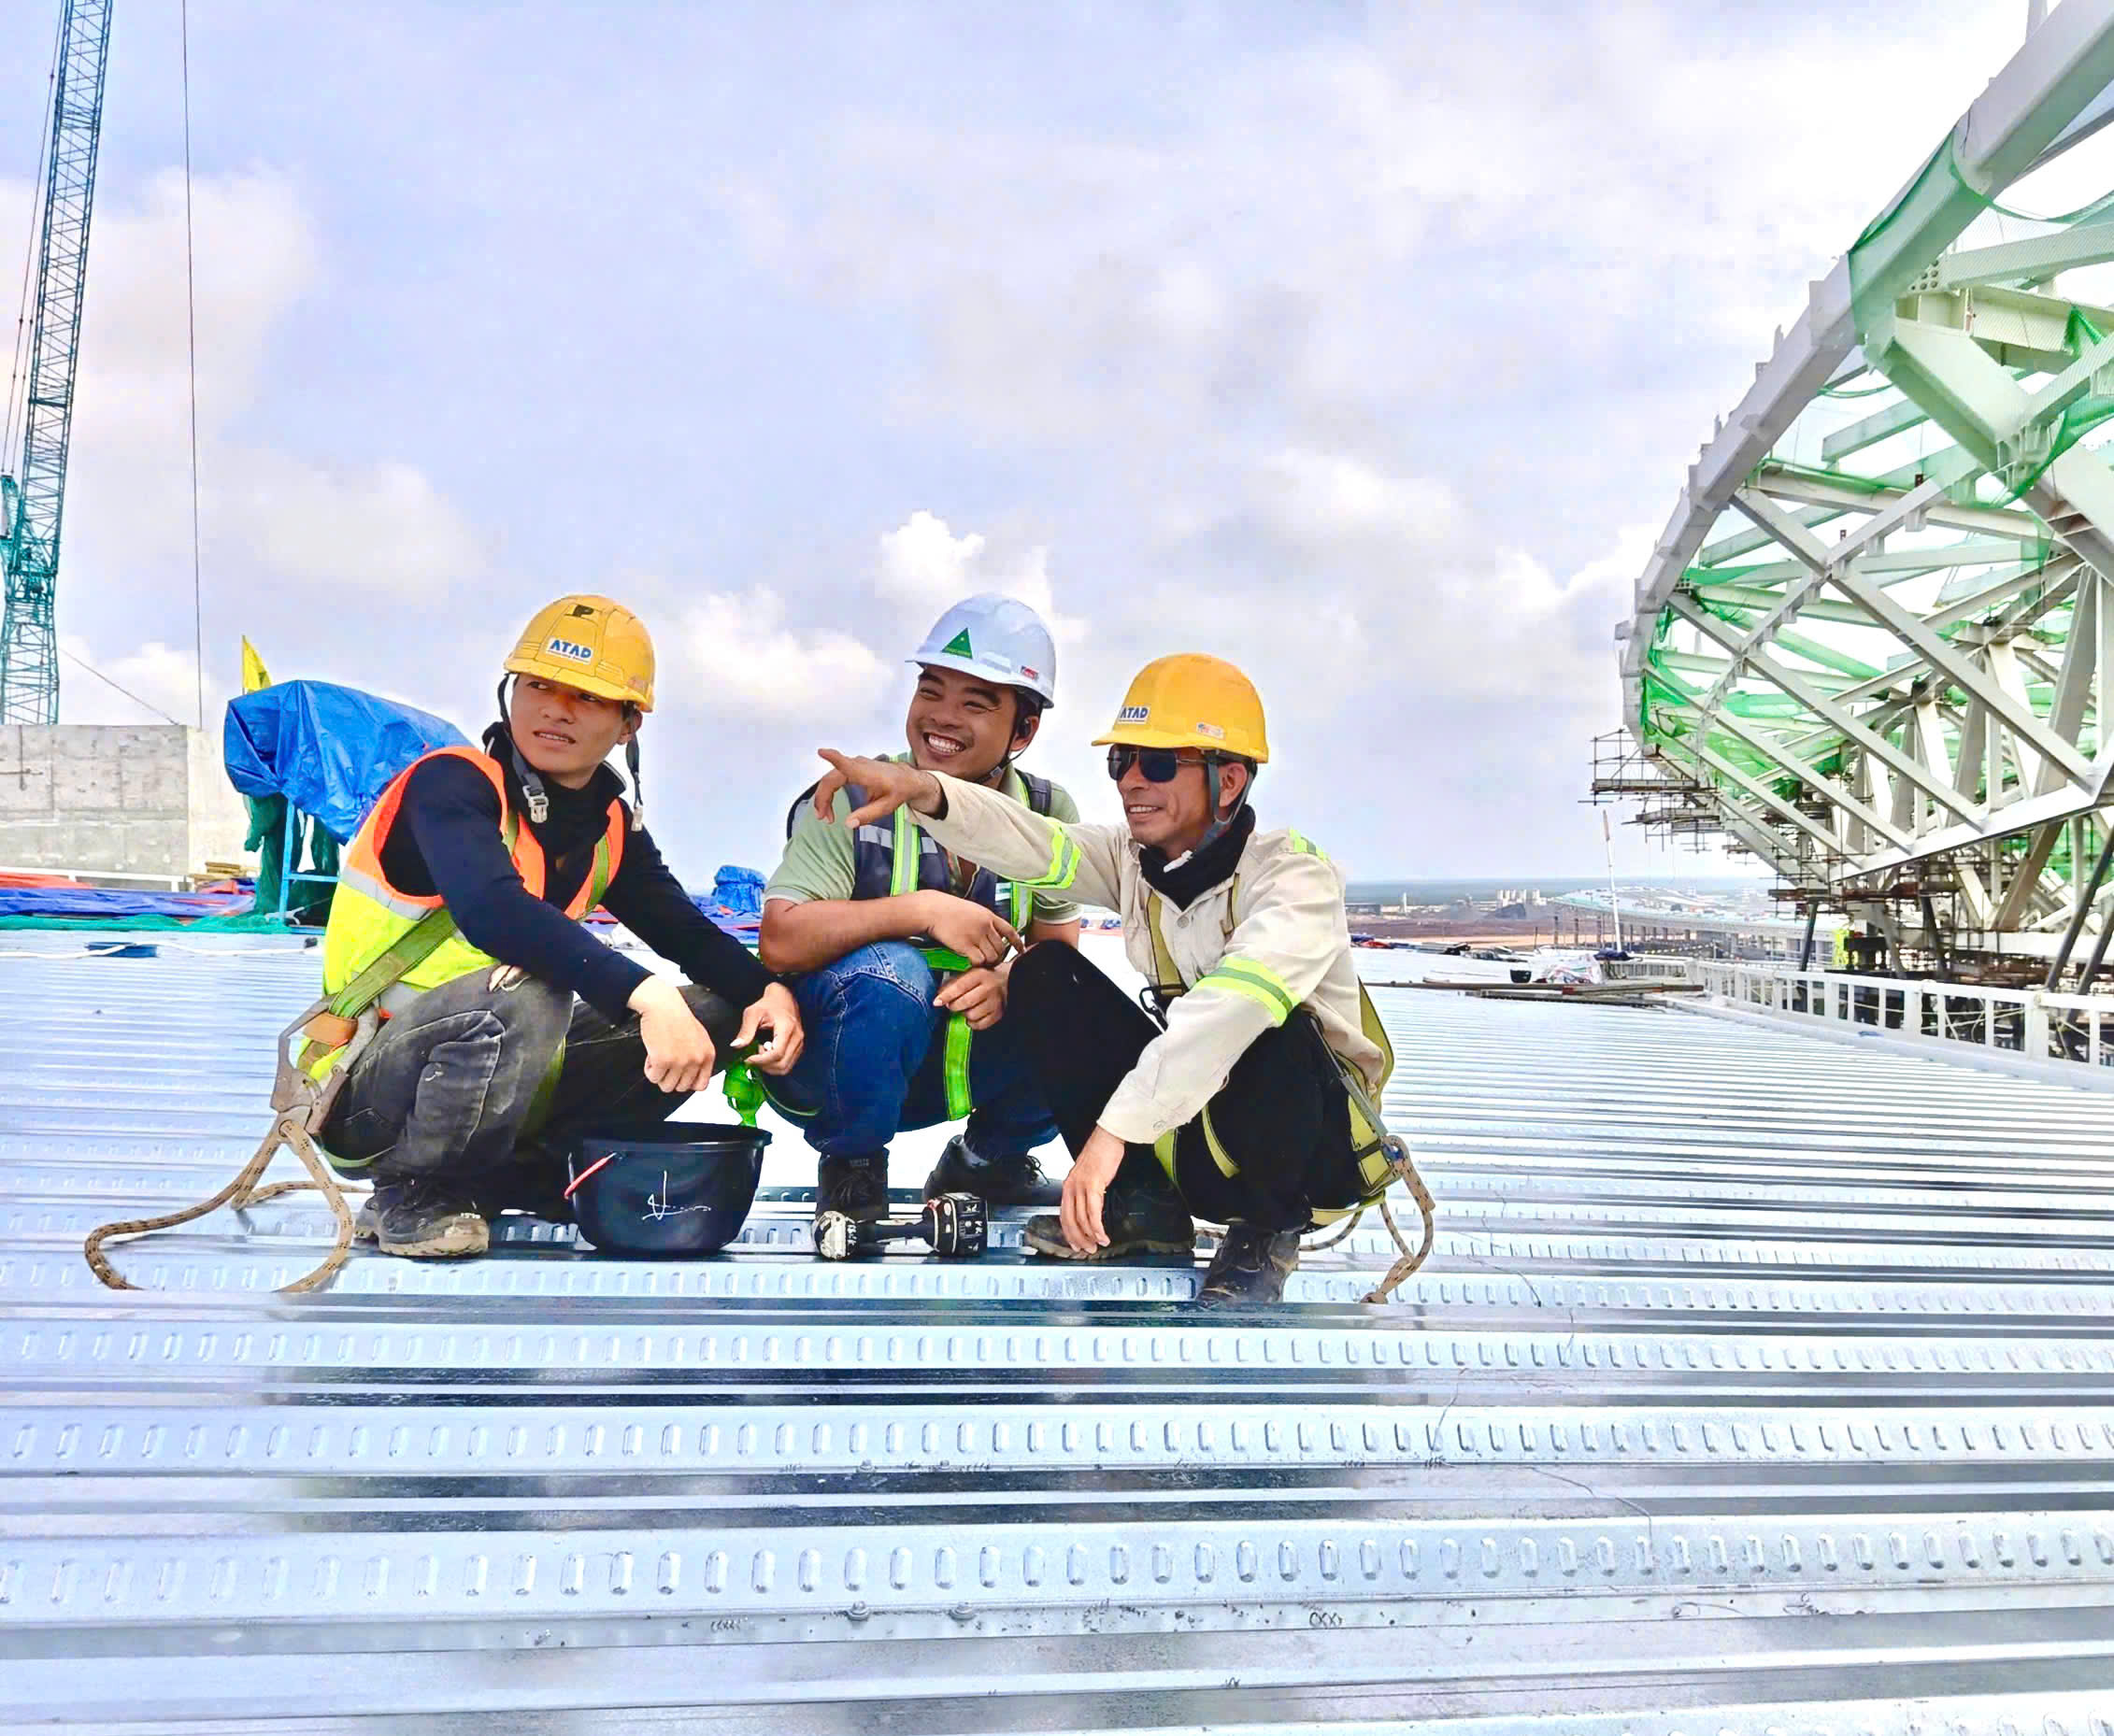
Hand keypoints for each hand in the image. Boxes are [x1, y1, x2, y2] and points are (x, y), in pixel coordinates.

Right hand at [629, 975, 715, 1092]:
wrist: (663, 1005)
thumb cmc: (677, 1018)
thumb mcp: (699, 1038)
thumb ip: (699, 1058)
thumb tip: (691, 1081)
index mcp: (708, 1055)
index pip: (701, 1085)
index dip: (687, 1083)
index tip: (679, 1076)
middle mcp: (696, 1060)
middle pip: (681, 1088)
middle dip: (670, 1078)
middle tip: (665, 1062)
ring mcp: (680, 1062)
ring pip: (666, 1086)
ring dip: (659, 1074)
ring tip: (658, 1057)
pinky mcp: (663, 1061)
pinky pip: (653, 1078)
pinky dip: (649, 1069)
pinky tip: (651, 1054)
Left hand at [733, 982, 803, 1075]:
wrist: (783, 999)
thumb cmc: (768, 1004)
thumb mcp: (752, 1013)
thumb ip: (745, 1030)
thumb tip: (736, 1046)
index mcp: (787, 1028)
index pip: (776, 1054)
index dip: (761, 1061)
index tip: (747, 1059)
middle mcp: (797, 1038)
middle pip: (782, 1064)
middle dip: (764, 1065)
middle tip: (752, 1056)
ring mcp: (800, 1044)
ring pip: (785, 1067)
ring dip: (769, 1066)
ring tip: (760, 1054)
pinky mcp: (798, 1047)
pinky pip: (788, 1064)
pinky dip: (775, 1064)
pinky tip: (766, 1053)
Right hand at [812, 750, 944, 827]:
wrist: (907, 778)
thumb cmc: (899, 789)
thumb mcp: (887, 806)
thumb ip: (868, 815)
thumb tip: (849, 823)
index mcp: (868, 773)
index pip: (847, 764)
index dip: (833, 758)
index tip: (822, 752)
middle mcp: (858, 765)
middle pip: (831, 779)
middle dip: (822, 798)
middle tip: (823, 818)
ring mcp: (854, 765)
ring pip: (829, 780)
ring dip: (824, 797)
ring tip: (826, 816)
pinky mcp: (852, 768)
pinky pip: (834, 779)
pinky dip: (829, 793)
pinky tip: (828, 807)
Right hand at [920, 893, 1020, 967]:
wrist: (932, 910)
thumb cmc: (948, 909)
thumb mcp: (972, 909)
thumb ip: (983, 920)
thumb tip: (991, 931)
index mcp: (988, 916)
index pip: (1009, 931)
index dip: (1017, 942)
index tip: (1021, 949)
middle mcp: (985, 926)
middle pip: (1001, 947)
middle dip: (999, 957)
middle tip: (992, 961)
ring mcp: (976, 935)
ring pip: (992, 956)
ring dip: (988, 962)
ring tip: (982, 963)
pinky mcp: (965, 945)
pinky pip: (979, 960)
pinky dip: (978, 964)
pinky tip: (972, 963)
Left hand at [934, 965, 1006, 1030]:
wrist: (1008, 980)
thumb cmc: (983, 977)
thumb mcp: (970, 973)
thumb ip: (955, 982)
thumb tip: (940, 995)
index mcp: (980, 974)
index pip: (960, 986)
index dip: (946, 995)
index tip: (936, 1002)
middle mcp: (990, 988)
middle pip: (965, 1002)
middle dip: (953, 1006)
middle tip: (952, 1004)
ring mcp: (995, 1002)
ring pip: (972, 1015)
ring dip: (964, 1013)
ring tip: (966, 1008)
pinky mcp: (998, 1014)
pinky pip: (979, 1025)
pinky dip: (972, 1022)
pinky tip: (973, 1014)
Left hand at [1060, 1125, 1126, 1253]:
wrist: (1107, 1138)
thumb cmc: (1100, 1154)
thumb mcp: (1088, 1175)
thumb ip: (1086, 1190)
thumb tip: (1090, 1207)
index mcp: (1068, 1186)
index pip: (1064, 1215)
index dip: (1068, 1233)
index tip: (1075, 1244)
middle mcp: (1071, 1187)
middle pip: (1070, 1220)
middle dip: (1079, 1238)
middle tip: (1087, 1250)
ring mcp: (1080, 1187)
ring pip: (1081, 1219)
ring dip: (1090, 1235)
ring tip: (1098, 1244)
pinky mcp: (1092, 1185)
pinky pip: (1093, 1212)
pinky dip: (1097, 1227)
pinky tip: (1102, 1234)